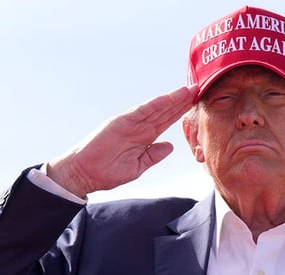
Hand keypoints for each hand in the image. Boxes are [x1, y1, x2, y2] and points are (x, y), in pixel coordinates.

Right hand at [47, 86, 198, 196]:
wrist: (85, 174)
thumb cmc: (108, 172)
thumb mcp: (137, 167)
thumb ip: (153, 155)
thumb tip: (170, 146)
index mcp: (144, 138)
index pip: (166, 122)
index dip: (180, 113)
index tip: (196, 104)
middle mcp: (139, 128)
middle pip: (164, 112)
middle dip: (181, 102)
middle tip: (198, 90)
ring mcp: (130, 123)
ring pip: (156, 109)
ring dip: (172, 100)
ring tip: (188, 91)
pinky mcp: (120, 122)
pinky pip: (140, 111)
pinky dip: (154, 105)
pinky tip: (167, 99)